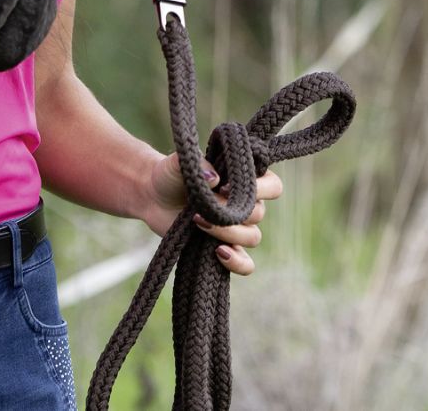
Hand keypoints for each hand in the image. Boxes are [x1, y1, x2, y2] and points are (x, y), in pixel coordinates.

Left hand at [145, 152, 282, 276]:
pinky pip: (246, 264)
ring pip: (253, 237)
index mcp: (243, 179)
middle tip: (205, 204)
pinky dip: (237, 262)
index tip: (226, 186)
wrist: (154, 195)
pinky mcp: (225, 247)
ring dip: (228, 232)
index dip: (259, 188)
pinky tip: (218, 253)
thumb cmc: (172, 173)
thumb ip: (198, 164)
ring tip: (198, 221)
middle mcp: (246, 204)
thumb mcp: (180, 162)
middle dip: (232, 211)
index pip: (273, 185)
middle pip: (259, 214)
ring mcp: (237, 227)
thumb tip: (215, 179)